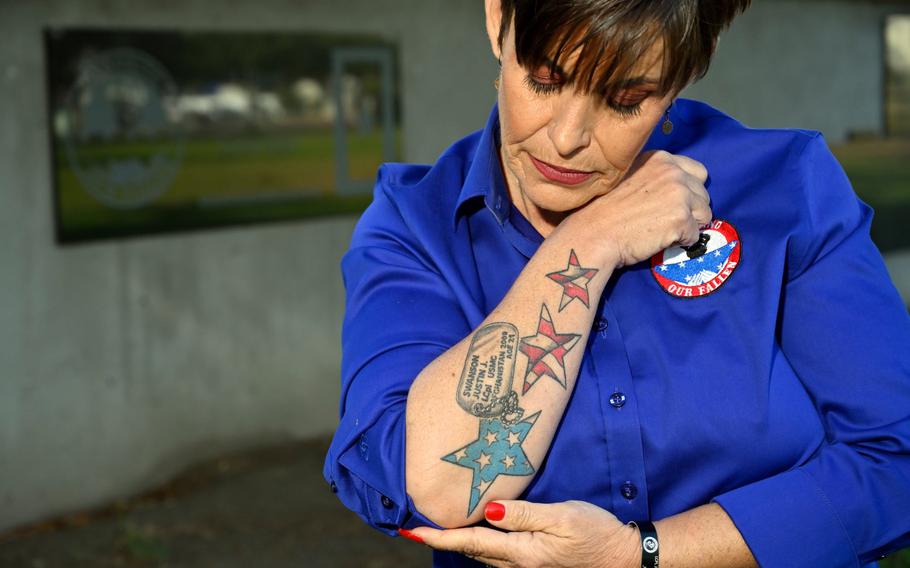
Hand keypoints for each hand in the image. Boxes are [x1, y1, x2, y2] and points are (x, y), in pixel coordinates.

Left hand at [405, 499, 639, 567]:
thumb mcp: (561, 517)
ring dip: (458, 540)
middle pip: (471, 550)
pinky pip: (497, 553)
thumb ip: (523, 514)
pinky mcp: (534, 561)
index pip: (470, 543)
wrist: (623, 556)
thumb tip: (488, 510)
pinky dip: (478, 542)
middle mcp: (518, 563)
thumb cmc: (595, 532)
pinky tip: (475, 529)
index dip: (438, 537)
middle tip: (414, 525)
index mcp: (522, 552)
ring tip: (436, 525)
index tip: (411, 531)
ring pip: (482, 553)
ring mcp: (526, 565)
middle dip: (442, 539)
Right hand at [557, 149, 711, 269]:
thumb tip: (681, 189)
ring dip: (689, 225)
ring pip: (705, 214)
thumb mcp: (631, 178)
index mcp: (661, 159)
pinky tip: (659, 239)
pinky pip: (695, 235)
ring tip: (662, 230)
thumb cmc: (605, 210)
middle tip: (664, 220)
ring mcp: (679, 195)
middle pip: (703, 194)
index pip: (698, 172)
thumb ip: (657, 176)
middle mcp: (673, 172)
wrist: (593, 233)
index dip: (688, 190)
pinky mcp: (681, 219)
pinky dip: (681, 242)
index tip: (671, 203)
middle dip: (690, 209)